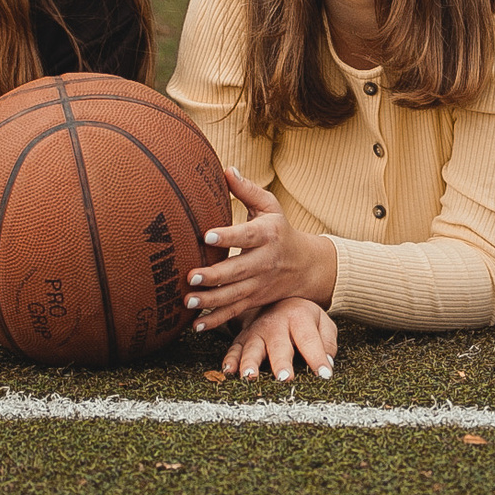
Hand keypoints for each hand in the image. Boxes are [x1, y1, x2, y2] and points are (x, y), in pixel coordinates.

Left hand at [187, 169, 337, 329]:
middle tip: (191, 276)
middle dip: (215, 276)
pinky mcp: (254, 300)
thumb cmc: (280, 230)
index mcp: (267, 234)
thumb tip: (225, 169)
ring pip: (234, 295)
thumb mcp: (270, 207)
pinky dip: (215, 321)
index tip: (206, 236)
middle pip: (238, 271)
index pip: (247, 235)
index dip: (228, 236)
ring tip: (187, 301)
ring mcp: (259, 284)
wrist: (306, 266)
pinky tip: (195, 325)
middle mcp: (264, 262)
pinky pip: (234, 313)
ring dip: (210, 301)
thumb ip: (247, 190)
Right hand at [219, 297, 336, 382]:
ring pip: (252, 348)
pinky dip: (230, 361)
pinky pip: (234, 350)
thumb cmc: (303, 317)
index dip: (317, 358)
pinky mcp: (242, 339)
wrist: (276, 301)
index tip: (324, 375)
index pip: (309, 340)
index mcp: (298, 317)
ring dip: (250, 362)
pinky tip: (228, 371)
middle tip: (285, 378)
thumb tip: (328, 363)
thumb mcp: (322, 322)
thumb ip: (328, 342)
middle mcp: (275, 324)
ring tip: (250, 376)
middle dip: (281, 362)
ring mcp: (256, 332)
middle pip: (279, 345)